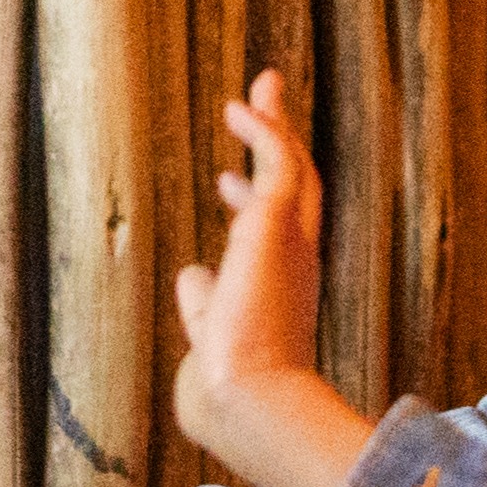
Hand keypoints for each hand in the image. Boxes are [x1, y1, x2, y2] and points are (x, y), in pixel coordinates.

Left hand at [172, 71, 371, 486]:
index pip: (273, 237)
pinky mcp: (277, 223)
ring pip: (293, 168)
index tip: (226, 181)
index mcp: (280, 292)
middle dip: (279, 147)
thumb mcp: (210, 338)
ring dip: (276, 125)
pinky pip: (280, 160)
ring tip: (262, 86)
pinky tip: (241, 106)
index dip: (249, 203)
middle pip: (295, 190)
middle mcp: (294, 262)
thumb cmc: (226, 391)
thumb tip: (191, 274)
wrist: (245, 400)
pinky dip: (265, 129)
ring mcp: (291, 241)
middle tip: (264, 108)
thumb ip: (203, 305)